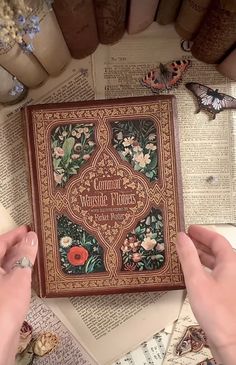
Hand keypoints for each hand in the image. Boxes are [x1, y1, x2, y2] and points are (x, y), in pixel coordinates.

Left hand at [0, 226, 37, 364]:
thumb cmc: (3, 308)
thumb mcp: (18, 275)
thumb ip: (25, 254)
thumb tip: (31, 238)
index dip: (14, 234)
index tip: (27, 228)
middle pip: (1, 254)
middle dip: (17, 246)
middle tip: (33, 239)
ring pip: (4, 267)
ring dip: (18, 259)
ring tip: (34, 253)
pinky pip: (6, 278)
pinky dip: (17, 272)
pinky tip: (28, 273)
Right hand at [176, 225, 235, 364]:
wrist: (231, 342)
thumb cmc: (218, 312)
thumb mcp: (197, 280)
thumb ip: (188, 256)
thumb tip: (181, 237)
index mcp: (231, 263)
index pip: (216, 239)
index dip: (202, 232)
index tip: (189, 229)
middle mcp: (233, 271)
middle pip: (217, 250)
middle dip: (200, 243)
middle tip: (185, 239)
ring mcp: (231, 283)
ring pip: (216, 263)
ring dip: (200, 257)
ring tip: (185, 253)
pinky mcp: (226, 295)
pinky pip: (214, 275)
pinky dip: (202, 269)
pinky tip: (191, 274)